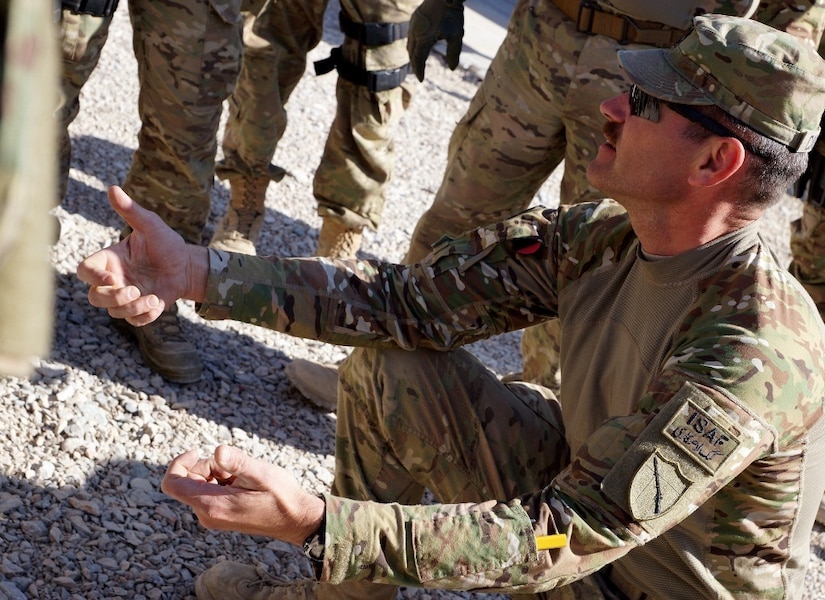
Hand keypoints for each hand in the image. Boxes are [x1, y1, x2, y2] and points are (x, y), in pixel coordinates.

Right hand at [76, 186, 208, 325]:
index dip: (92, 277)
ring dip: (131, 308)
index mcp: (110, 260)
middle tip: (132, 291)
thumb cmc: (166, 243)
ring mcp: (127, 296)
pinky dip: (144, 316)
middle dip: (111, 297)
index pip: (86, 271)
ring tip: (152, 298)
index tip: (111, 278)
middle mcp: (114, 280)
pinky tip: (158, 303)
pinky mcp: (142, 308)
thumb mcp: (150, 226)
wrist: (188, 265)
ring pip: (114, 311)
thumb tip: (112, 188)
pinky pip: (134, 321)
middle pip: (94, 297)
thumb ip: (131, 211)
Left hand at [161, 445, 324, 545]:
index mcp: (212, 505)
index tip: (198, 451)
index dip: (179, 463)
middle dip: (207, 465)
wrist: (296, 520)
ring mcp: (212, 517)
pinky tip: (244, 485)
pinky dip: (222, 482)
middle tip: (235, 468)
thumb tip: (217, 451)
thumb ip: (238, 463)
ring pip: (199, 484)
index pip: (172, 483)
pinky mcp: (219, 515)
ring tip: (244, 478)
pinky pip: (209, 492)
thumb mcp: (262, 474)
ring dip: (217, 473)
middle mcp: (207, 515)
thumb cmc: (281, 497)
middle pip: (187, 480)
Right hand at [407, 0, 463, 80]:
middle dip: (415, 64)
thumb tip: (452, 69)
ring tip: (417, 62)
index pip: (418, 59)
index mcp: (423, 38)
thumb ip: (453, 53)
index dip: (419, 70)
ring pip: (410, 44)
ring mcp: (413, 24)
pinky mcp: (415, 18)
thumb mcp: (456, 36)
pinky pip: (411, 35)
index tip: (421, 80)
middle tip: (419, 73)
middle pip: (412, 53)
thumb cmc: (452, 14)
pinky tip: (418, 46)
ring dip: (413, 55)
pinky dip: (413, 44)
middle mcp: (415, 32)